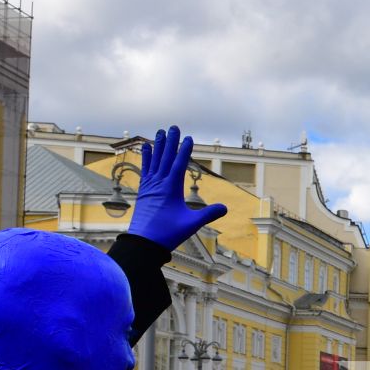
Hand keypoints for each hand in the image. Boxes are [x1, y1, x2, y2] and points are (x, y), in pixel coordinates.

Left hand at [128, 126, 227, 251]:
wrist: (143, 242)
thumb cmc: (167, 233)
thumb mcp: (191, 225)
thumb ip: (208, 214)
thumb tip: (226, 208)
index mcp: (171, 189)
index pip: (178, 165)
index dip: (184, 151)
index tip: (188, 138)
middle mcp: (159, 183)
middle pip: (166, 158)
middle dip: (170, 142)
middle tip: (173, 127)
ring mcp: (150, 186)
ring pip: (155, 161)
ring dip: (158, 145)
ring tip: (159, 132)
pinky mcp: (144, 191)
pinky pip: (146, 169)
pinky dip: (147, 158)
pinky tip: (147, 148)